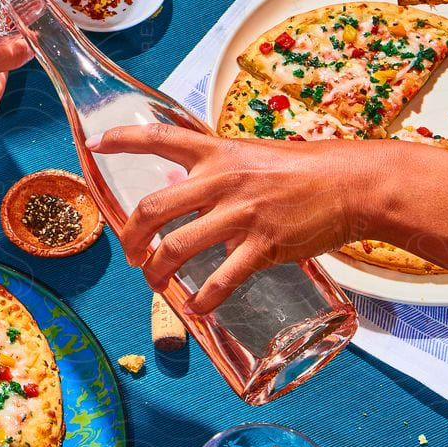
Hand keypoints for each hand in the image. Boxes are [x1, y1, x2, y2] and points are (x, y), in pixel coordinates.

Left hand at [90, 125, 367, 312]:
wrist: (351, 184)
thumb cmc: (306, 169)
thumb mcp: (255, 157)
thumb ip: (220, 172)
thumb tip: (186, 191)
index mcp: (219, 153)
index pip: (161, 138)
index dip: (122, 140)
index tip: (95, 143)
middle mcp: (223, 181)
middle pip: (154, 208)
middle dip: (131, 236)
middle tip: (130, 252)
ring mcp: (242, 214)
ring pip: (178, 247)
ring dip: (157, 272)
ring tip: (155, 283)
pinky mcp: (263, 245)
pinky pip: (221, 279)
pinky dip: (203, 299)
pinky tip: (196, 308)